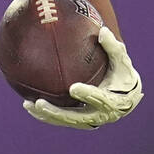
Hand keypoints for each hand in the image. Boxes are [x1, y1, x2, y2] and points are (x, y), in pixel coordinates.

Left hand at [24, 27, 142, 128]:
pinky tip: (28, 105)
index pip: (101, 99)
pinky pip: (60, 120)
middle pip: (77, 117)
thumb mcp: (121, 60)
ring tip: (28, 104)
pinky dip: (45, 115)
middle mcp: (101, 116)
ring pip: (65, 121)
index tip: (73, 88)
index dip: (87, 95)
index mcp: (114, 101)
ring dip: (46, 115)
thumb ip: (113, 47)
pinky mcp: (79, 122)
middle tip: (40, 102)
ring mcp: (89, 121)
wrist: (125, 97)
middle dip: (57, 112)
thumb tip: (103, 30)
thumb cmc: (122, 73)